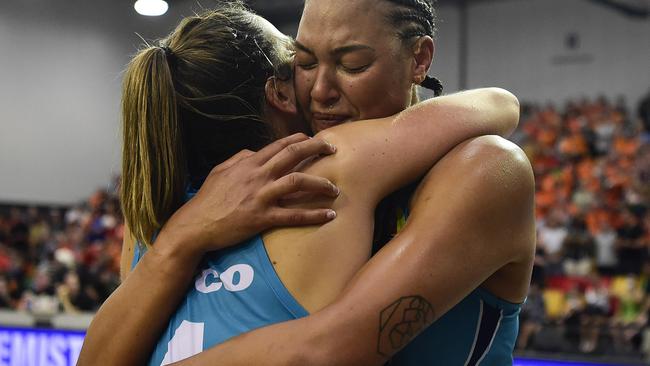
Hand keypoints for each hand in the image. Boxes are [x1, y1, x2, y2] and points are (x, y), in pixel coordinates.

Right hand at [160, 133, 338, 253]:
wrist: (195, 225)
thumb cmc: (207, 199)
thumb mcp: (220, 171)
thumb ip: (240, 158)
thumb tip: (254, 151)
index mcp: (249, 163)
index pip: (280, 145)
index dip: (300, 140)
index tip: (314, 139)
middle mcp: (258, 175)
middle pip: (294, 155)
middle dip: (317, 149)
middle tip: (333, 150)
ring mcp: (261, 196)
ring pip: (298, 182)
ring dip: (321, 183)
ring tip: (335, 188)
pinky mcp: (262, 218)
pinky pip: (294, 215)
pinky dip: (314, 215)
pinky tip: (330, 215)